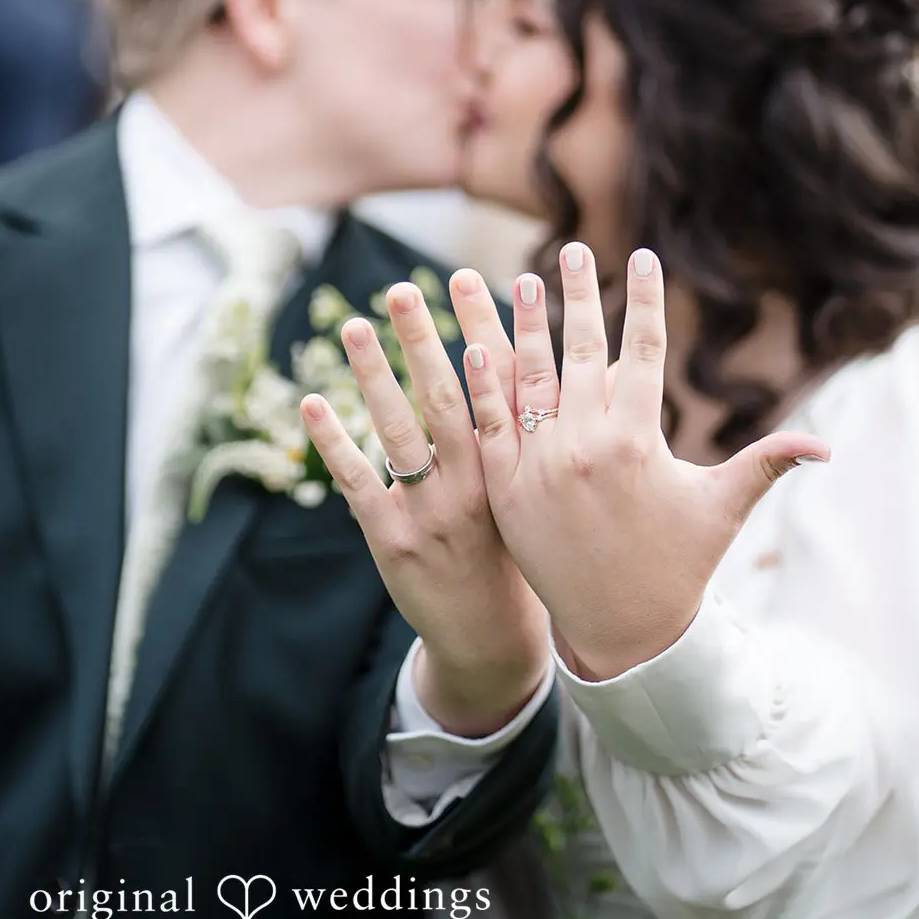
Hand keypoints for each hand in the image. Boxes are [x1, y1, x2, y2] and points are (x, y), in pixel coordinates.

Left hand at [300, 271, 548, 736]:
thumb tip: (606, 366)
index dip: (483, 329)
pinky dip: (333, 443)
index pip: (499, 386)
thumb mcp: (548, 493)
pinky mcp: (391, 539)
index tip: (469, 279)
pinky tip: (312, 402)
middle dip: (420, 340)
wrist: (494, 639)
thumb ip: (557, 434)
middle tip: (399, 289)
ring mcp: (430, 511)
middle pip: (444, 398)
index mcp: (517, 467)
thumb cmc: (526, 553)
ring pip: (398, 431)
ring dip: (372, 376)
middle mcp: (475, 483)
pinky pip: (358, 481)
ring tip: (353, 326)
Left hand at [464, 243, 829, 680]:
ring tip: (510, 280)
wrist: (622, 633)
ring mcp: (540, 466)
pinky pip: (488, 426)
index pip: (642, 352)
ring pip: (525, 378)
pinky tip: (471, 345)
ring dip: (516, 324)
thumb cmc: (679, 565)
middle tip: (572, 249)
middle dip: (579, 295)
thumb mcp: (722, 508)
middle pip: (581, 351)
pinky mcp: (505, 490)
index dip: (644, 301)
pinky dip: (480, 386)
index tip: (642, 256)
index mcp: (638, 440)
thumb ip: (766, 464)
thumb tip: (827, 446)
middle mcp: (586, 445)